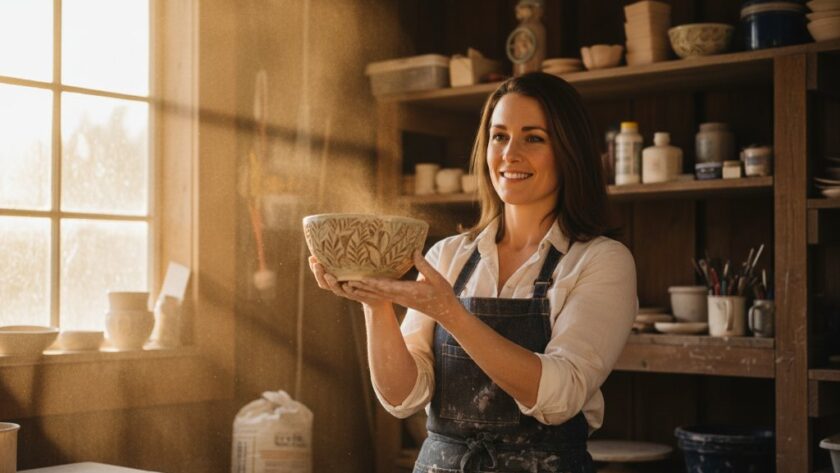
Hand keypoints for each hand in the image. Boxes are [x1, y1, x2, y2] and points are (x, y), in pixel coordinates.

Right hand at [307, 255, 389, 309]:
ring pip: (336, 289)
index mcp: (335, 278)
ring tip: (327, 274)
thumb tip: (341, 231)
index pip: (321, 274)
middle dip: (318, 274)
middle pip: (324, 283)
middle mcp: (339, 286)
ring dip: (330, 282)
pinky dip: (348, 289)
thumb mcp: (355, 262)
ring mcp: (348, 291)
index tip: (311, 257)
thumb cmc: (365, 273)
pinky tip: (345, 284)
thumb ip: (347, 254)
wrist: (378, 292)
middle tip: (316, 264)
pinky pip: (352, 293)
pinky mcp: (359, 295)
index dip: (314, 268)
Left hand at [347, 251, 462, 324]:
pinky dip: (372, 291)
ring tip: (349, 284)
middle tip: (346, 281)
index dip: (373, 282)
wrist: (446, 312)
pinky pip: (383, 295)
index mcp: (409, 291)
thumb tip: (414, 251)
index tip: (360, 278)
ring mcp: (400, 299)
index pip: (387, 287)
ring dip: (364, 290)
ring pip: (378, 294)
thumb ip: (424, 265)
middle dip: (362, 286)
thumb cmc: (442, 294)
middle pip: (378, 291)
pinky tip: (365, 287)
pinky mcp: (401, 299)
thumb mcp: (436, 278)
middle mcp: (401, 297)